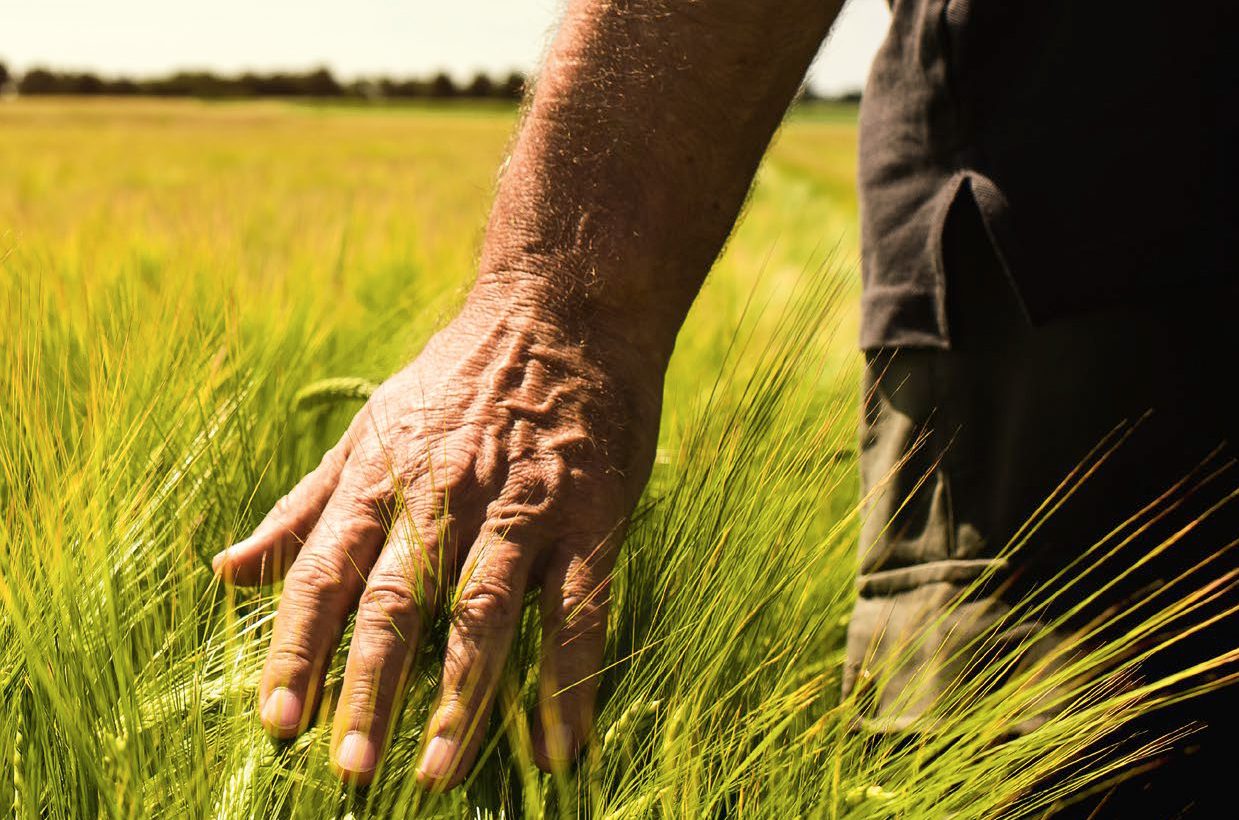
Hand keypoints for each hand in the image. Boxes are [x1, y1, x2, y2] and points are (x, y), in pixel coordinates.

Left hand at [213, 291, 662, 786]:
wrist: (562, 313)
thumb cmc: (458, 379)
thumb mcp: (368, 429)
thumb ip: (304, 505)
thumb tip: (226, 570)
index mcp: (381, 478)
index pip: (324, 573)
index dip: (297, 649)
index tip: (276, 724)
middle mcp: (444, 497)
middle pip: (398, 602)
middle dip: (370, 689)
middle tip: (350, 772)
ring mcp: (520, 509)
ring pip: (484, 613)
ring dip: (460, 697)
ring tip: (436, 772)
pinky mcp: (589, 516)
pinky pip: (577, 610)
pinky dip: (569, 679)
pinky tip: (560, 746)